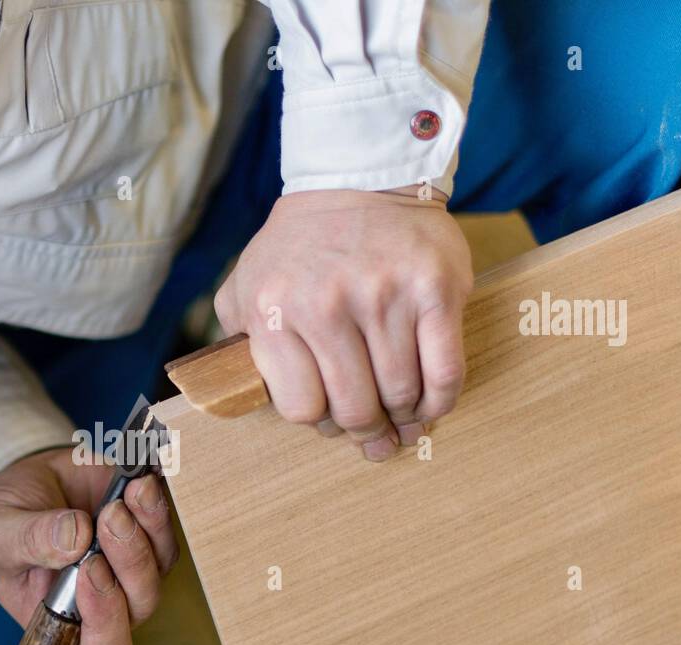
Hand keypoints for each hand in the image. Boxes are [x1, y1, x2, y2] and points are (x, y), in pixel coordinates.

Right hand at [0, 447, 178, 644]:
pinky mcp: (148, 532)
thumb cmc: (4, 526)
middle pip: (141, 603)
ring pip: (160, 564)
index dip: (105, 617)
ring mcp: (131, 568)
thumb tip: (75, 541)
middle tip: (108, 517)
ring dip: (149, 529)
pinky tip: (140, 481)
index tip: (90, 568)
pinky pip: (167, 527)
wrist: (25, 485)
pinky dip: (157, 504)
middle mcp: (107, 602)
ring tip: (125, 494)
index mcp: (65, 621)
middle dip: (130, 561)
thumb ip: (27, 542)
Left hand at [214, 187, 473, 458]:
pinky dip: (439, 401)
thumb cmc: (299, 244)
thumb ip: (237, 338)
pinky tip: (429, 405)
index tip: (328, 417)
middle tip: (372, 431)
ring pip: (400, 395)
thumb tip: (237, 393)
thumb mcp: (246, 282)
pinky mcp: (436, 290)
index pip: (300, 407)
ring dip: (403, 418)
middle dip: (364, 429)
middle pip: (354, 408)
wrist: (360, 177)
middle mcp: (327, 304)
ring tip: (402, 418)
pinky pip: (444, 371)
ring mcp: (385, 296)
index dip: (318, 421)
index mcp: (275, 310)